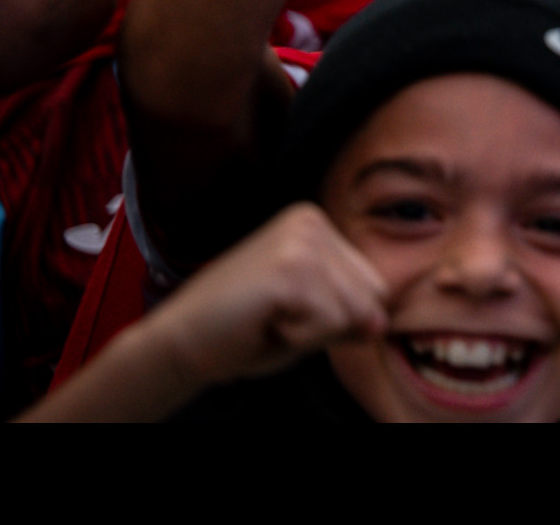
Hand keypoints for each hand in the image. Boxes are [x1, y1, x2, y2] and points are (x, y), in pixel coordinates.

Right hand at [141, 203, 389, 386]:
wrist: (178, 340)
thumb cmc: (241, 330)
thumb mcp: (309, 319)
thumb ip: (350, 315)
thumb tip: (381, 322)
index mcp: (317, 224)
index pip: (373, 284)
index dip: (338, 316)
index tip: (289, 311)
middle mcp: (312, 220)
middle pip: (371, 295)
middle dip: (331, 323)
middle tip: (278, 317)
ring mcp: (301, 239)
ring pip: (353, 311)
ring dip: (314, 331)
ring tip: (271, 318)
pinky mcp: (289, 267)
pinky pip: (329, 322)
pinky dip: (299, 337)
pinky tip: (264, 321)